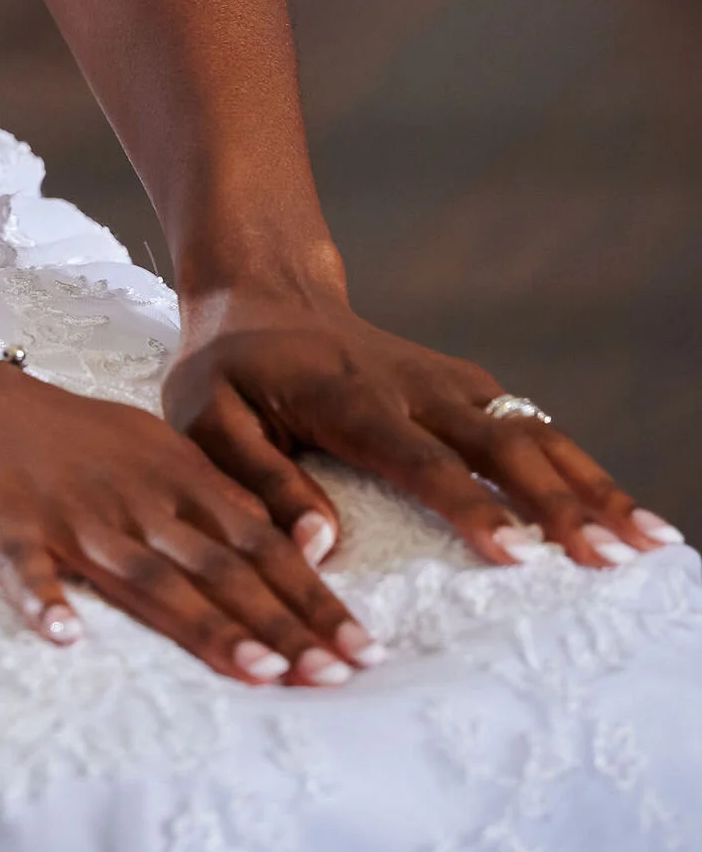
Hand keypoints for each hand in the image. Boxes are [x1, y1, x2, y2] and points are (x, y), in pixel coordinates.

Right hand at [0, 360, 382, 685]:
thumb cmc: (51, 434)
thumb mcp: (140, 450)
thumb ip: (207, 499)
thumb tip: (287, 545)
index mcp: (168, 474)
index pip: (256, 541)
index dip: (310, 596)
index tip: (362, 650)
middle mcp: (130, 494)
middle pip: (216, 566)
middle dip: (281, 622)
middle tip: (336, 675)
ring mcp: (65, 510)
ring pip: (143, 573)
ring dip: (202, 623)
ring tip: (256, 670)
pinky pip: (21, 566)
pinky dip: (42, 599)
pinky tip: (63, 636)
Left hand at [166, 283, 683, 572]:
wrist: (261, 291)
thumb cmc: (226, 368)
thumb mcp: (204, 417)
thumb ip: (257, 478)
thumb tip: (320, 545)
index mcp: (348, 398)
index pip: (419, 456)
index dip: (467, 504)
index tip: (515, 554)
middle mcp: (412, 385)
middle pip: (499, 444)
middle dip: (558, 502)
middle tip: (609, 559)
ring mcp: (447, 382)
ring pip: (531, 433)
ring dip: (590, 485)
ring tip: (648, 543)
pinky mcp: (466, 388)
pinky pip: (532, 430)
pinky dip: (581, 469)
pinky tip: (622, 514)